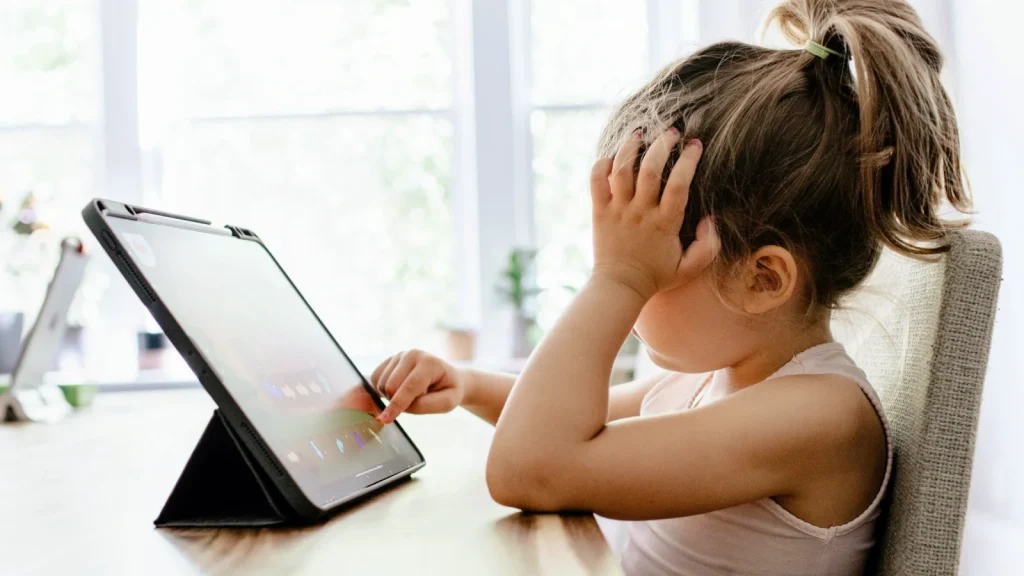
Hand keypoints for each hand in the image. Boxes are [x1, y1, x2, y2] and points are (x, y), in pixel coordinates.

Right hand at [370, 350, 464, 422]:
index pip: (410, 387)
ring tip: (409, 395)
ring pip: (381, 383)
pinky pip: (375, 379)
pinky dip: (382, 390)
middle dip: (396, 401)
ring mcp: (399, 355)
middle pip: (391, 386)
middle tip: (414, 402)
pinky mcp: (389, 360)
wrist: (445, 377)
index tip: (385, 419)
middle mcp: (412, 355)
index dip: (397, 405)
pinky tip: (398, 390)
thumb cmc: (448, 390)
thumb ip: (426, 405)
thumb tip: (400, 407)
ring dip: (390, 396)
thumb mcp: (448, 402)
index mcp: (429, 363)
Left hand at [590, 128, 717, 299]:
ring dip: (630, 147)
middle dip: (662, 145)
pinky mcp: (599, 212)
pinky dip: (601, 165)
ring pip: (621, 170)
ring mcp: (618, 210)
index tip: (695, 145)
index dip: (688, 160)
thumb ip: (709, 246)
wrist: (619, 287)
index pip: (679, 184)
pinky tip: (611, 156)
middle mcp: (640, 213)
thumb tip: (711, 220)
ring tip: (640, 133)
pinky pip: (596, 181)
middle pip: (649, 170)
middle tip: (672, 132)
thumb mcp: (690, 267)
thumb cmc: (657, 276)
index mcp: (665, 223)